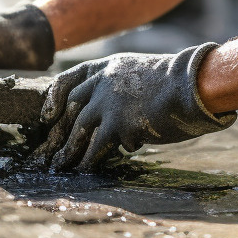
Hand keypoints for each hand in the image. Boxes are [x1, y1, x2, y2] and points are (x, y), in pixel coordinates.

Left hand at [33, 43, 235, 170]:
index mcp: (107, 67)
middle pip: (69, 108)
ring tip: (58, 166)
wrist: (192, 84)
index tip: (46, 116)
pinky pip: (95, 147)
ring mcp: (108, 102)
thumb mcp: (141, 74)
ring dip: (66, 151)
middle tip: (46, 151)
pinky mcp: (117, 123)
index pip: (68, 80)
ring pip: (77, 129)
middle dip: (55, 131)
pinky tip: (81, 171)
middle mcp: (102, 82)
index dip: (53, 98)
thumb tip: (110, 118)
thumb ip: (121, 89)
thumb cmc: (176, 83)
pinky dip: (86, 161)